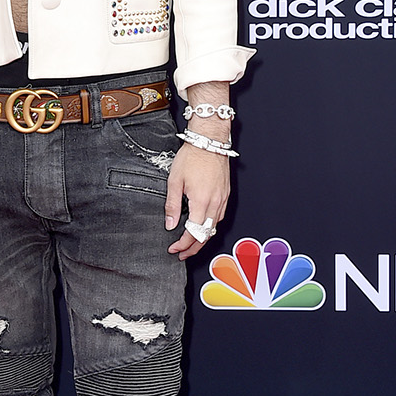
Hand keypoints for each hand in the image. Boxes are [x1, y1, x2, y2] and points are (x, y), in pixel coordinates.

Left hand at [164, 143, 229, 260]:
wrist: (209, 142)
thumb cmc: (192, 157)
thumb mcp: (174, 181)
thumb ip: (172, 205)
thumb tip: (169, 224)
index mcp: (201, 202)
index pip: (193, 233)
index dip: (183, 245)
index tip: (174, 248)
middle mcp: (215, 203)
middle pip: (206, 235)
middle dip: (193, 248)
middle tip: (182, 254)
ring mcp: (222, 199)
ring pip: (214, 228)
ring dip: (202, 238)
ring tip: (190, 243)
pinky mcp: (225, 194)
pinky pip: (219, 217)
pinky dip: (210, 227)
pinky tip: (202, 226)